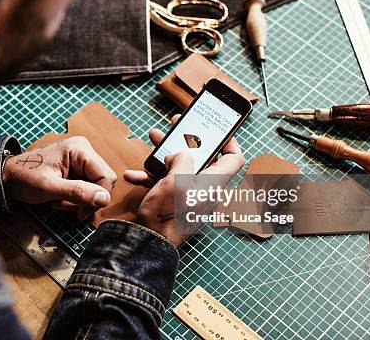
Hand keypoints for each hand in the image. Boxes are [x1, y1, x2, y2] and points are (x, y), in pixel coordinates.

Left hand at [2, 136, 116, 219]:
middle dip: (85, 199)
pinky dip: (74, 198)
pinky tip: (59, 199)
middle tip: (65, 208)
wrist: (7, 177)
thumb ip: (78, 192)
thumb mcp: (50, 188)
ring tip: (57, 202)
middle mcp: (84, 151)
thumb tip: (104, 199)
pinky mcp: (76, 169)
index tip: (81, 213)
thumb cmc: (24, 178)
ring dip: (78, 201)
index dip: (98, 197)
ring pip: (94, 187)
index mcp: (80, 149)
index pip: (106, 177)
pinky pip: (86, 187)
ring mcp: (80, 160)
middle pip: (102, 182)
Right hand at [124, 115, 244, 245]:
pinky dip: (152, 176)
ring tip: (154, 139)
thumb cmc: (167, 215)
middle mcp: (205, 189)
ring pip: (182, 167)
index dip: (229, 141)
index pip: (234, 159)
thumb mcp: (176, 180)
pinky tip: (135, 174)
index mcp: (213, 183)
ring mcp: (190, 196)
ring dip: (166, 154)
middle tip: (178, 126)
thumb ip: (182, 159)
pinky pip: (167, 183)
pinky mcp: (176, 203)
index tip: (217, 129)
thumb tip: (179, 155)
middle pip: (203, 158)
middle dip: (188, 140)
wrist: (150, 243)